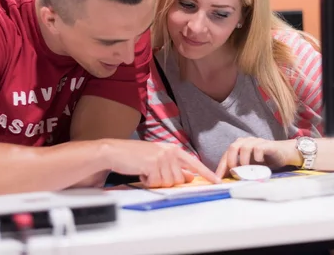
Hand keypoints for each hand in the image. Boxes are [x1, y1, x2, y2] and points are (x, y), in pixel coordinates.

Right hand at [103, 139, 220, 187]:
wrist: (115, 151)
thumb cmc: (135, 156)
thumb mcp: (158, 159)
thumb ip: (174, 166)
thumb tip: (188, 177)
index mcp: (173, 149)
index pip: (194, 163)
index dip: (207, 174)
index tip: (218, 181)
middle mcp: (170, 152)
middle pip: (180, 179)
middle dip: (166, 181)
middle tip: (153, 173)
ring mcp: (162, 157)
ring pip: (168, 182)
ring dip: (155, 181)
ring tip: (145, 171)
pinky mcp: (153, 164)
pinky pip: (156, 183)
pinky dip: (147, 181)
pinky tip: (140, 172)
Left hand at [215, 137, 299, 177]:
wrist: (283, 153)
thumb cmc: (264, 160)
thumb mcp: (249, 166)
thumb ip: (239, 170)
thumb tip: (226, 181)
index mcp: (239, 146)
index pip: (226, 155)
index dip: (221, 166)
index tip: (218, 179)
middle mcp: (246, 142)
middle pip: (233, 147)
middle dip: (231, 161)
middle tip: (234, 172)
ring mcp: (256, 142)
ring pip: (245, 147)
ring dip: (244, 160)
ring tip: (247, 169)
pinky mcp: (267, 144)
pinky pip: (259, 148)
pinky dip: (257, 155)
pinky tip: (259, 162)